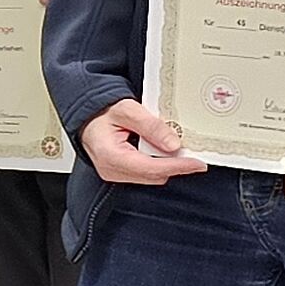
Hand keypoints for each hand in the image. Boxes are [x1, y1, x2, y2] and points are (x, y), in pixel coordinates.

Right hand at [81, 98, 204, 187]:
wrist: (86, 116)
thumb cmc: (101, 112)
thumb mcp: (127, 109)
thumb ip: (151, 126)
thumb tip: (173, 144)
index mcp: (112, 156)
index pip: (152, 168)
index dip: (177, 166)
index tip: (198, 163)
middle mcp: (112, 171)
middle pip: (154, 175)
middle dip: (175, 164)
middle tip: (192, 150)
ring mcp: (116, 174)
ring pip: (152, 176)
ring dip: (166, 163)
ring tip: (172, 144)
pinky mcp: (121, 174)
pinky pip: (146, 173)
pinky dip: (157, 162)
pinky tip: (160, 149)